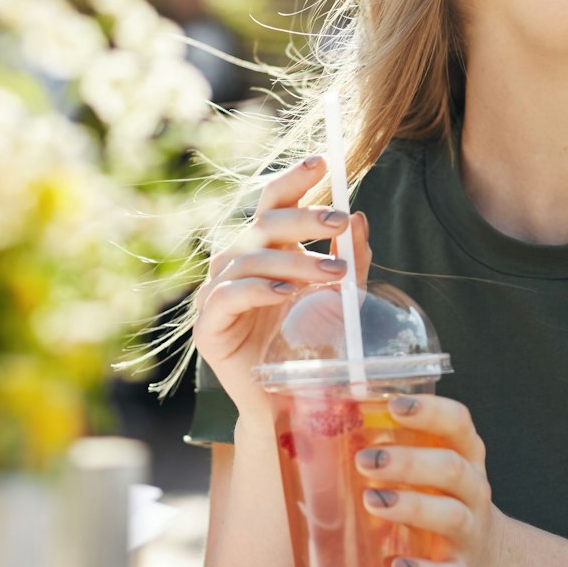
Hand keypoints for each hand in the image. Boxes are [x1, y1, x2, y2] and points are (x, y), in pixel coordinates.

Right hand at [194, 155, 372, 409]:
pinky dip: (259, 290)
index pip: (274, 202)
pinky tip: (286, 292)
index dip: (295, 179)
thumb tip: (359, 218)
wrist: (287, 405)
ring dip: (294, 261)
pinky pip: (229, 296)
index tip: (324, 161)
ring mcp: (217, 293)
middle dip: (304, 219)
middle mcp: (236, 263)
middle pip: (263, 224)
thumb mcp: (340, 300)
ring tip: (333, 273)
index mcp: (264, 250)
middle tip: (339, 221)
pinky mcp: (209, 326)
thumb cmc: (311, 347)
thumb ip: (350, 262)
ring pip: (250, 259)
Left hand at [356, 393, 509, 566]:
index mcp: (464, 456)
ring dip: (410, 507)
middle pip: (451, 468)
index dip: (430, 410)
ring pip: (451, 516)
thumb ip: (391, 450)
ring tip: (371, 501)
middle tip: (364, 460)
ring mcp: (470, 532)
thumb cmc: (438, 501)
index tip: (394, 406)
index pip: (458, 423)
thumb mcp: (429, 470)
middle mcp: (472, 490)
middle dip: (408, 462)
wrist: (484, 559)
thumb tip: (310, 431)